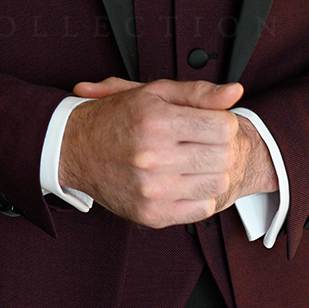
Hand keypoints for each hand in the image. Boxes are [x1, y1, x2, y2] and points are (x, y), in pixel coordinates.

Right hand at [59, 75, 269, 229]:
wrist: (74, 149)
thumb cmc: (114, 119)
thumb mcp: (154, 93)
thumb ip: (198, 93)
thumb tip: (234, 93)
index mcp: (156, 122)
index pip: (224, 126)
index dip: (223, 122)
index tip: (210, 123)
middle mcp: (153, 157)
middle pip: (224, 156)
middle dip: (219, 146)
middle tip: (201, 141)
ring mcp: (152, 189)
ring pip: (217, 183)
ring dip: (211, 171)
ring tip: (191, 160)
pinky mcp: (152, 214)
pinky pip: (202, 209)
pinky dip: (200, 195)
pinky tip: (183, 180)